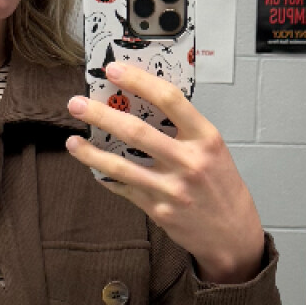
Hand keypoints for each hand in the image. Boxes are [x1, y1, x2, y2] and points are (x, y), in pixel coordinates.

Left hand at [66, 62, 263, 283]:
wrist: (233, 235)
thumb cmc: (221, 186)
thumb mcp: (212, 149)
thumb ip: (183, 129)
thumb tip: (139, 102)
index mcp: (205, 138)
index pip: (169, 99)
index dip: (138, 80)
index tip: (114, 69)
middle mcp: (189, 162)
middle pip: (136, 131)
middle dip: (100, 115)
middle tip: (76, 103)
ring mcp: (171, 188)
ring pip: (120, 165)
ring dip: (90, 152)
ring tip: (72, 141)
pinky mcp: (158, 210)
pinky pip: (123, 187)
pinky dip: (106, 176)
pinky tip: (94, 167)